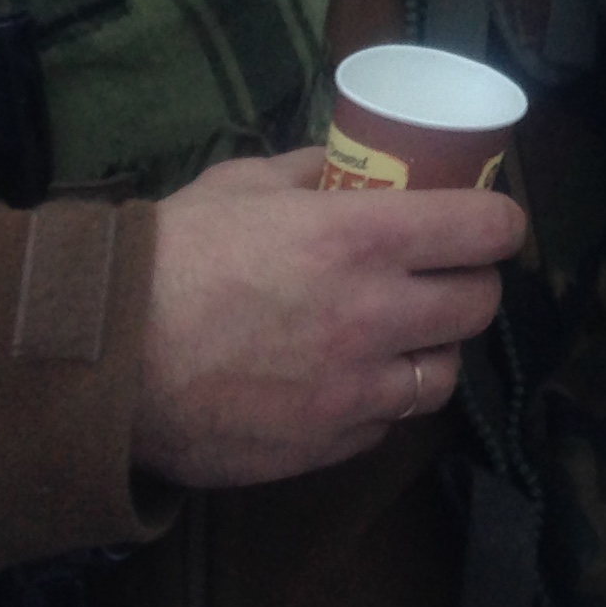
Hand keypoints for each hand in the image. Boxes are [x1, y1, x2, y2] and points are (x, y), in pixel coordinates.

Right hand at [131, 149, 527, 488]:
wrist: (105, 358)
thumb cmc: (171, 255)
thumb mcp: (244, 184)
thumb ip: (311, 171)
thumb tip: (350, 163)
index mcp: (362, 237)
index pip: (485, 230)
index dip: (501, 222)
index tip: (493, 223)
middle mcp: (375, 314)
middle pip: (481, 305)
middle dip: (472, 285)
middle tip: (446, 276)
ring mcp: (355, 388)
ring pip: (445, 375)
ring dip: (433, 351)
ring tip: (404, 336)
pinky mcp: (327, 443)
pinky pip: (387, 424)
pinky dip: (380, 402)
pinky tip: (349, 381)